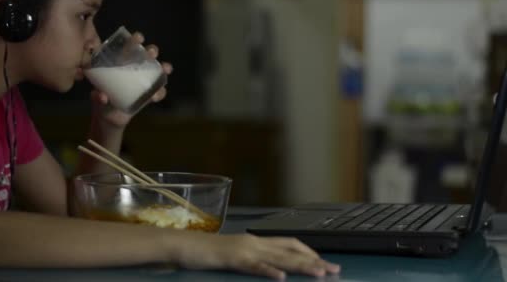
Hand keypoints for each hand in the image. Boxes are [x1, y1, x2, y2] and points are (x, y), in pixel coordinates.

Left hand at [90, 32, 172, 127]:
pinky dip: (160, 92)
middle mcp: (134, 70)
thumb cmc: (101, 102)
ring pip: (156, 71)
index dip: (134, 41)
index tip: (138, 37)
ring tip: (165, 68)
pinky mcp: (148, 95)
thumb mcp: (97, 98)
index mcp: (120, 65)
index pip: (128, 49)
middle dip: (152, 51)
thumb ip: (98, 96)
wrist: (109, 120)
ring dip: (163, 67)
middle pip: (146, 56)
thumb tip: (103, 97)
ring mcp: (143, 82)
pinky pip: (158, 91)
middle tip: (152, 52)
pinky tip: (156, 95)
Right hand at [173, 233, 339, 279]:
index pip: (289, 243)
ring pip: (279, 257)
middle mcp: (254, 242)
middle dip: (315, 261)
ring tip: (319, 274)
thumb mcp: (235, 255)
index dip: (309, 252)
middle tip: (334, 270)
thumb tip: (270, 267)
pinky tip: (281, 277)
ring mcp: (244, 249)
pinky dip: (269, 270)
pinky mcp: (232, 258)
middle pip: (291, 250)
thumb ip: (252, 259)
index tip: (325, 262)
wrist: (184, 245)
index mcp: (256, 241)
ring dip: (301, 266)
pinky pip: (254, 266)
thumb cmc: (207, 253)